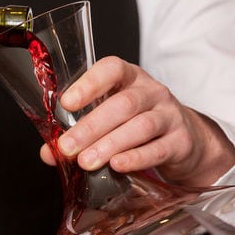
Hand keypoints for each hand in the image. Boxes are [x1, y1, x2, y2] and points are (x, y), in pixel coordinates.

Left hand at [38, 56, 234, 186]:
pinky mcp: (181, 141)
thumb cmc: (138, 124)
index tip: (66, 103)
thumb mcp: (110, 120)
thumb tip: (49, 153)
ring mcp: (170, 115)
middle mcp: (151, 92)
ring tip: (86, 161)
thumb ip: (78, 132)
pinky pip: (159, 149)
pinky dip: (136, 158)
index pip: (111, 69)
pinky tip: (118, 165)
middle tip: (68, 147)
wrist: (186, 141)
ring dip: (110, 145)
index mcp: (129, 78)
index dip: (88, 84)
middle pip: (123, 104)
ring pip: (141, 126)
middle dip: (91, 126)